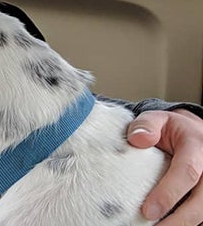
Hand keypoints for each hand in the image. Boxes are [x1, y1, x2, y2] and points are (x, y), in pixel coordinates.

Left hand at [127, 109, 202, 224]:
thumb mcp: (157, 119)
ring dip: (184, 225)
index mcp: (197, 146)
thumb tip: (138, 140)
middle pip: (201, 202)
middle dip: (178, 220)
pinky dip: (188, 223)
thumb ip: (145, 125)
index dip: (168, 193)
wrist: (193, 134)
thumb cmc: (171, 130)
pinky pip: (202, 215)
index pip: (187, 172)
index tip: (147, 211)